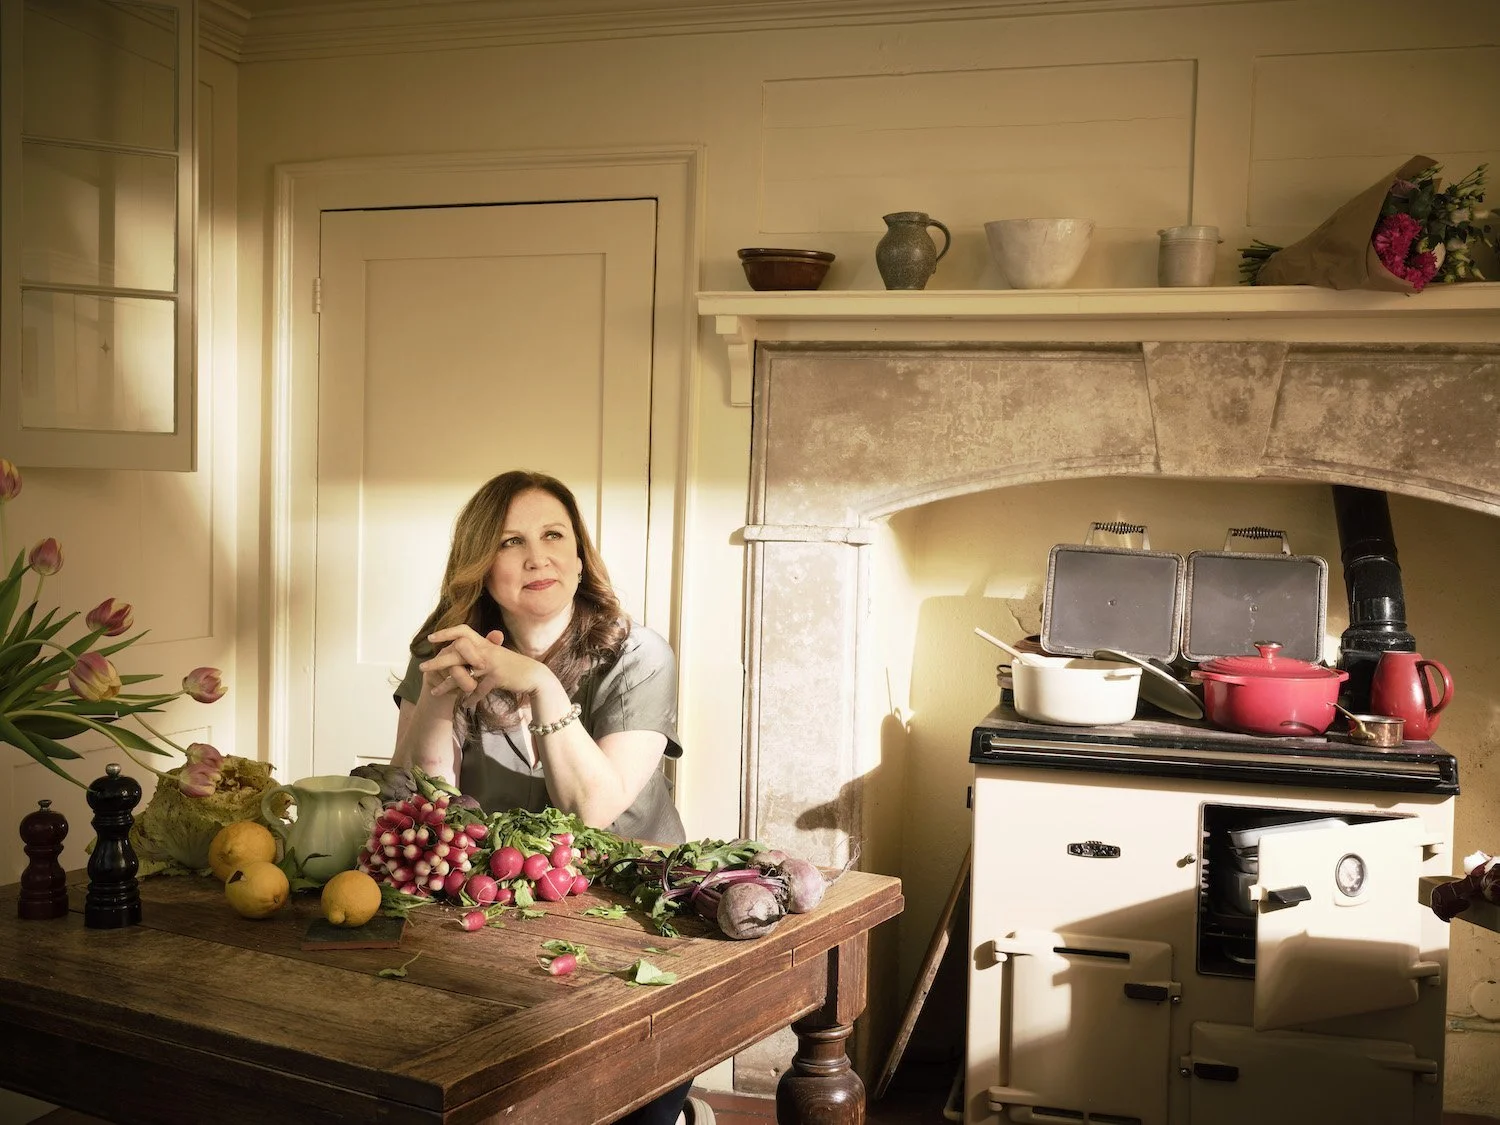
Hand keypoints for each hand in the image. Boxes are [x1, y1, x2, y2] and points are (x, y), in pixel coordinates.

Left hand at [420, 625, 543, 703]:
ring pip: (462, 675)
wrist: (535, 676)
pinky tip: (465, 705)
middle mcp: (486, 651)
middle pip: (456, 653)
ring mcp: (490, 664)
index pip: (463, 631)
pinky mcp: (495, 678)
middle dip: (437, 662)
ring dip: (447, 686)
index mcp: (485, 644)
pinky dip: (471, 699)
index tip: (431, 638)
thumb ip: (483, 652)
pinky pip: (478, 690)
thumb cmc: (516, 667)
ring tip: (434, 693)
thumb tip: (467, 649)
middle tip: (422, 668)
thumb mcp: (499, 655)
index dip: (446, 632)